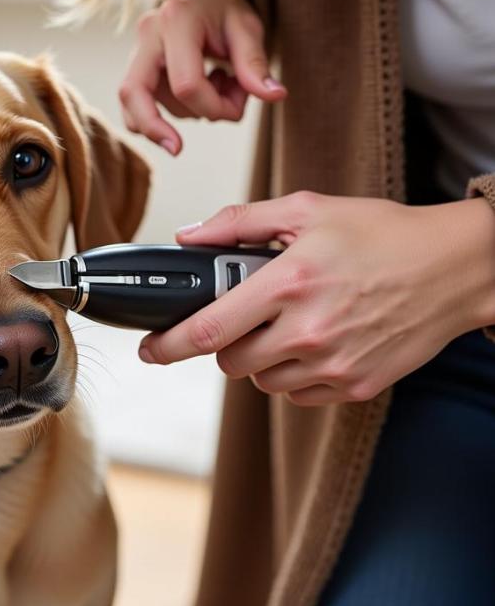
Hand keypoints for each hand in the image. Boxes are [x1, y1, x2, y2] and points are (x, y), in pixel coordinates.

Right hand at [119, 0, 285, 154]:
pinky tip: (192, 106)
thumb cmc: (226, 14)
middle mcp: (147, 33)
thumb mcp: (248, 30)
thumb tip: (274, 96)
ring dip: (187, 113)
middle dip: (155, 127)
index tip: (236, 108)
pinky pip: (132, 107)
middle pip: (134, 92)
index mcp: (177, 20)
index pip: (187, 84)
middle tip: (177, 149)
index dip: (213, 108)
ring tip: (217, 87)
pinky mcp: (132, 69)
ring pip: (145, 105)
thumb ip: (255, 64)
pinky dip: (157, 118)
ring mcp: (134, 51)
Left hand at [138, 192, 494, 405]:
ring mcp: (334, 364)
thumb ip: (238, 221)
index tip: (148, 349)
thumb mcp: (308, 210)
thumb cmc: (383, 234)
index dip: (167, 344)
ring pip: (262, 381)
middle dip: (225, 341)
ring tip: (289, 323)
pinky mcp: (355, 387)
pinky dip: (294, 374)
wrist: (456, 268)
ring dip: (260, 359)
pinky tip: (316, 342)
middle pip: (230, 362)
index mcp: (289, 283)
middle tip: (248, 315)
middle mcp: (309, 331)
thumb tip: (189, 236)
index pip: (208, 329)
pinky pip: (298, 394)